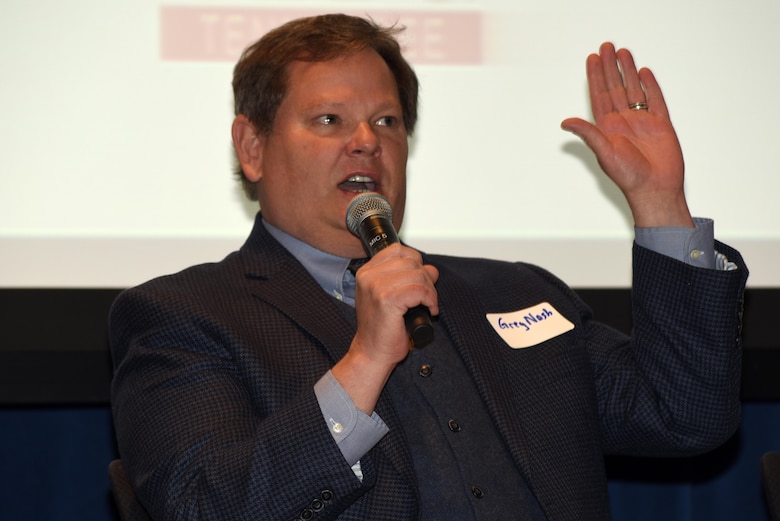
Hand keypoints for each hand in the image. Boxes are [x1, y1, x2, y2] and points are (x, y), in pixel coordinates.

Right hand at [332, 243, 438, 412]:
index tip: (420, 279)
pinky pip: (420, 290)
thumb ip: (410, 279)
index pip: (398, 250)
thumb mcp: (394, 297)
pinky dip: (430, 300)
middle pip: (411, 261)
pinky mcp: (387, 299)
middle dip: (426, 278)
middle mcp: (368, 276)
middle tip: (427, 296)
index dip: (415, 262)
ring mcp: (376, 287)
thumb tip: (432, 269)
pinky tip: (429, 311)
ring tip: (428, 305)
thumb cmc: (381, 329)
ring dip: (430, 291)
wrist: (371, 353)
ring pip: (418, 275)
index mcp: (366, 272)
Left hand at [561, 42, 693, 227]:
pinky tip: (644, 72)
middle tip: (607, 46)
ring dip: (628, 72)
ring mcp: (642, 122)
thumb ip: (588, 134)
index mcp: (607, 128)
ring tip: (623, 52)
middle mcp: (623, 122)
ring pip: (634, 90)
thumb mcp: (605, 153)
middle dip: (610, 67)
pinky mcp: (661, 125)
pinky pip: (655, 100)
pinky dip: (650, 86)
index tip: (592, 59)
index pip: (599, 96)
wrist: (656, 189)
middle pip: (616, 87)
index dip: (595, 77)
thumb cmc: (629, 176)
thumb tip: (565, 121)